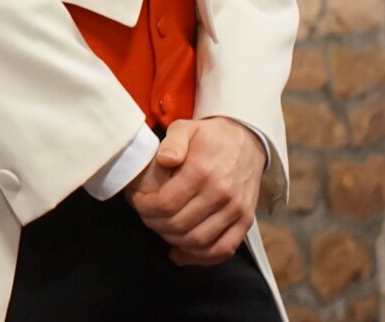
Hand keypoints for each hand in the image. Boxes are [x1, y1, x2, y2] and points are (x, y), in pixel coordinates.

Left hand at [126, 117, 265, 264]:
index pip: (166, 203)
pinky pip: (223, 249)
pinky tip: (180, 251)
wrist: (247, 141)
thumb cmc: (210, 137)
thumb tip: (164, 160)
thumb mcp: (186, 127)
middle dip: (154, 224)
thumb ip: (173, 142)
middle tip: (146, 215)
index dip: (145, 207)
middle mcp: (221, 194)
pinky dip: (200, 256)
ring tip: (160, 228)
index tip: (137, 201)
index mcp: (202, 171)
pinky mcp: (245, 221)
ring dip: (173, 239)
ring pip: (198, 240)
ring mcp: (236, 210)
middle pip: (179, 224)